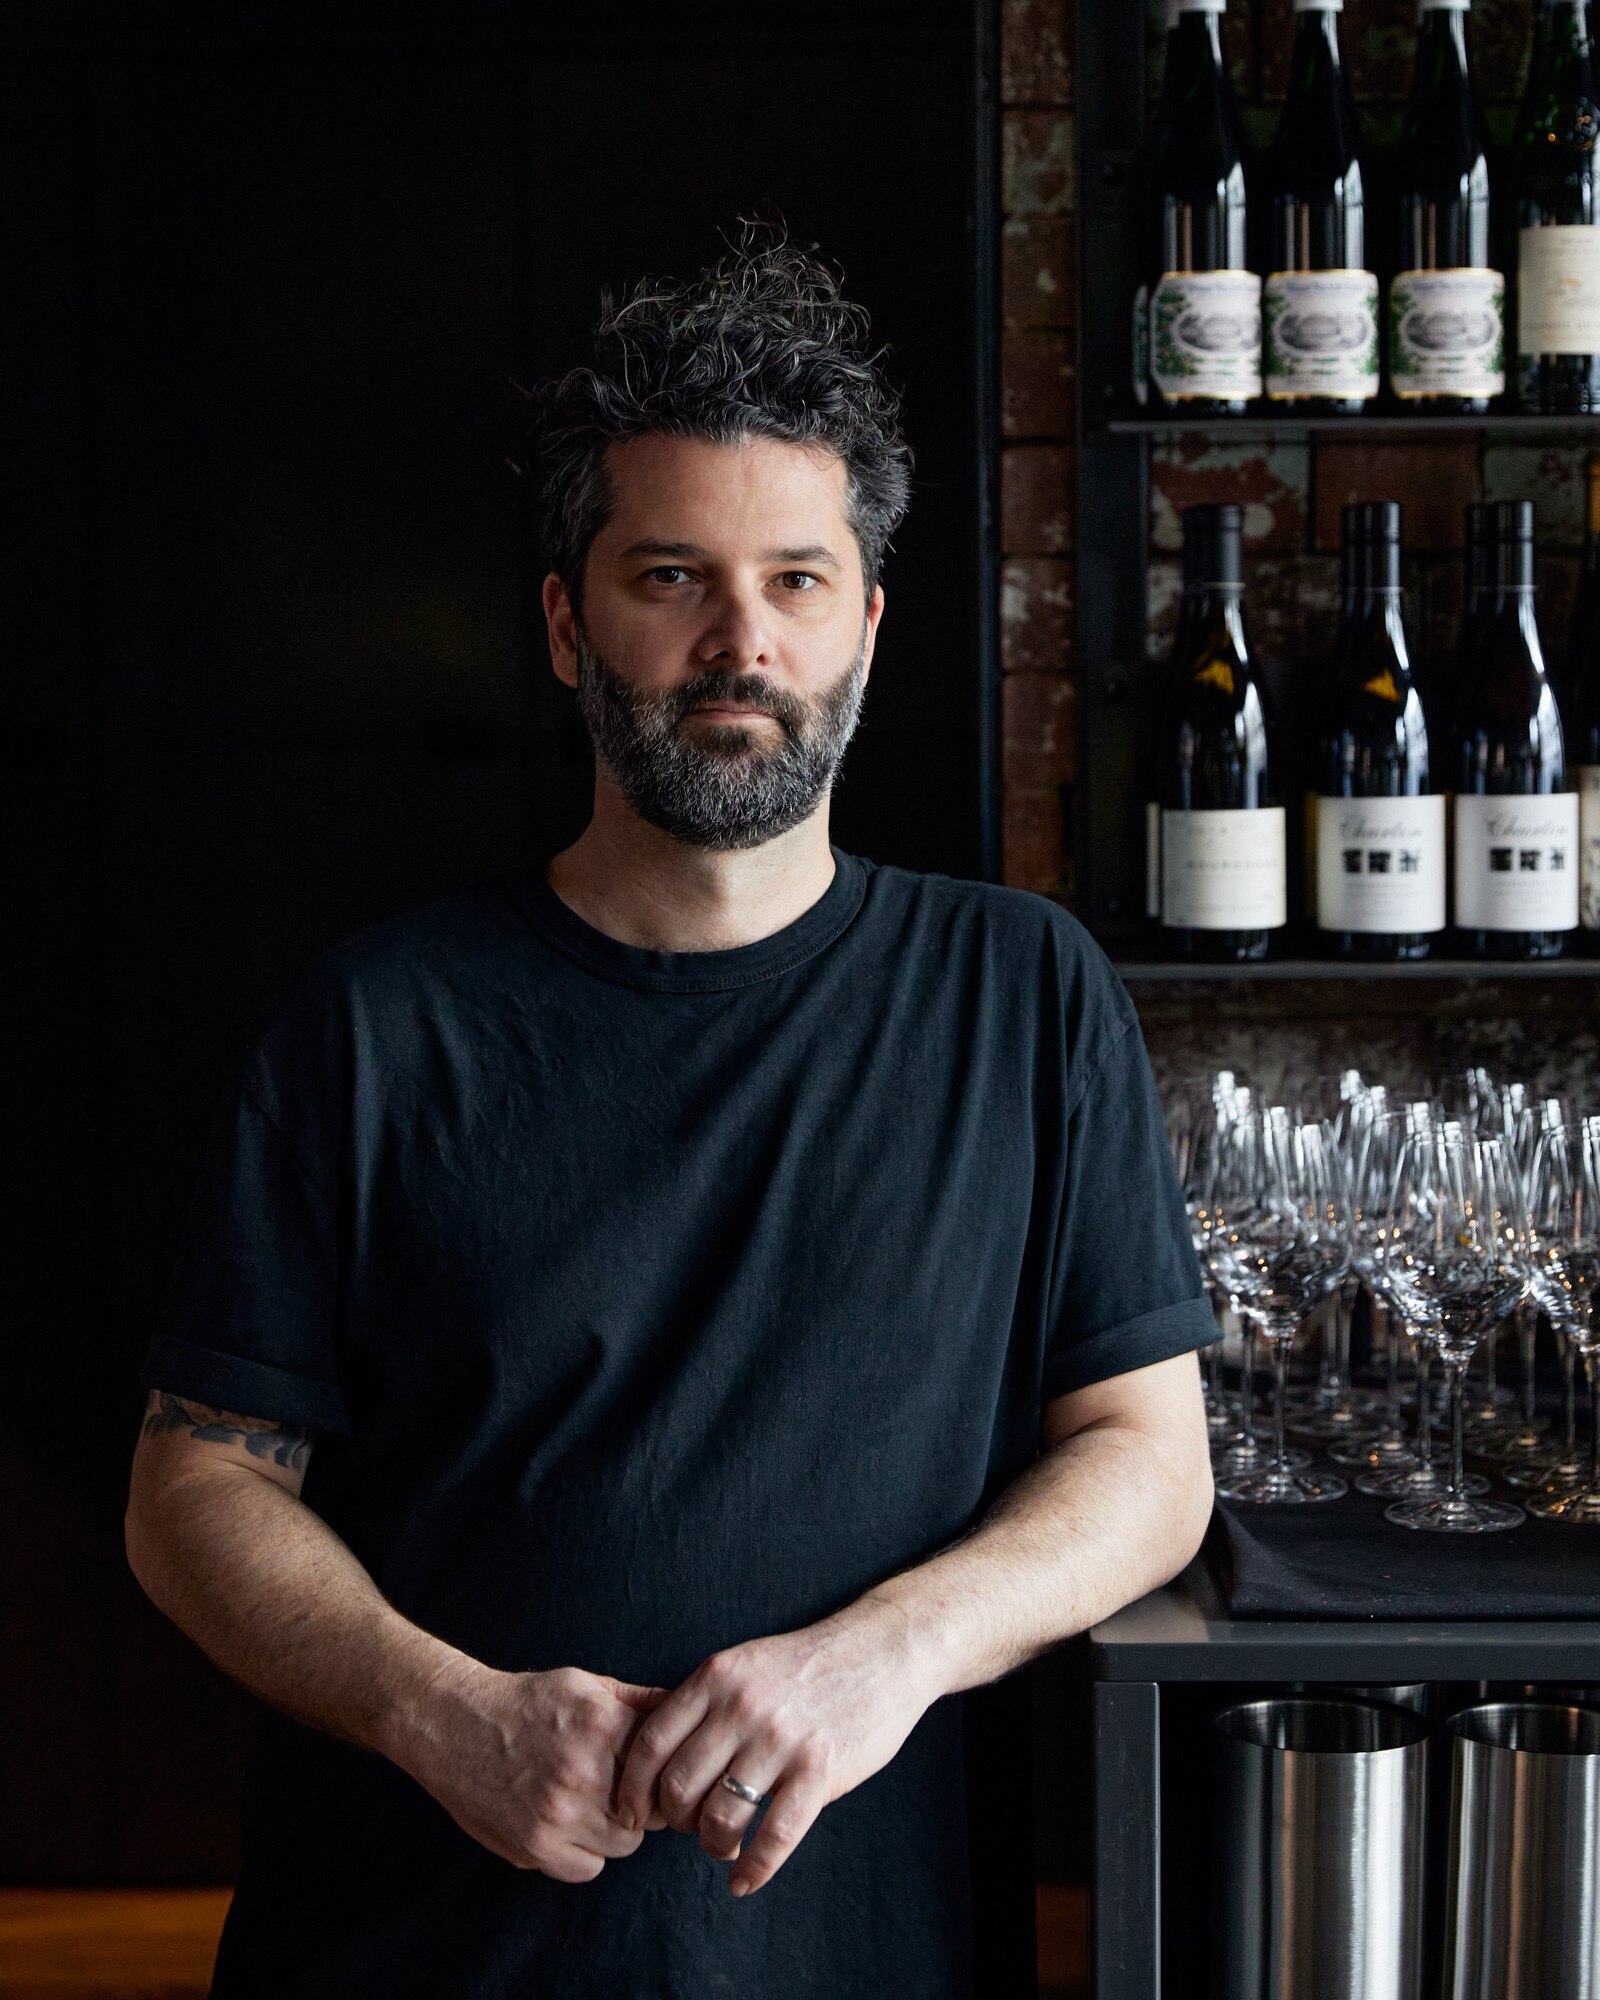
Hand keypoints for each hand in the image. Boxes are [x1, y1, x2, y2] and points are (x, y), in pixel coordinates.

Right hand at [391, 1657, 672, 1880]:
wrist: (454, 1724)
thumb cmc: (527, 1703)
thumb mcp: (587, 1685)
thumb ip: (640, 1702)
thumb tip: (691, 1711)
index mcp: (603, 1724)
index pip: (668, 1767)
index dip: (666, 1773)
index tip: (660, 1775)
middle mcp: (584, 1769)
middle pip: (652, 1811)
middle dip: (645, 1805)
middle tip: (624, 1792)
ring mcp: (558, 1812)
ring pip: (624, 1843)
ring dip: (616, 1830)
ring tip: (592, 1805)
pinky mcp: (534, 1845)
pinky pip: (588, 1868)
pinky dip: (584, 1853)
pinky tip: (568, 1825)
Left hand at [614, 1601, 935, 1897]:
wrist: (881, 1651)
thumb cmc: (807, 1665)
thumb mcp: (744, 1664)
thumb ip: (704, 1703)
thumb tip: (655, 1759)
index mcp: (717, 1677)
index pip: (651, 1744)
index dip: (633, 1789)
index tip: (633, 1813)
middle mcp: (742, 1706)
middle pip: (678, 1786)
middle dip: (674, 1821)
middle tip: (687, 1827)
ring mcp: (781, 1739)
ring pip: (720, 1816)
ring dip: (712, 1845)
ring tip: (723, 1847)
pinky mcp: (819, 1769)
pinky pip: (775, 1835)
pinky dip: (754, 1869)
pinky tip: (744, 1881)